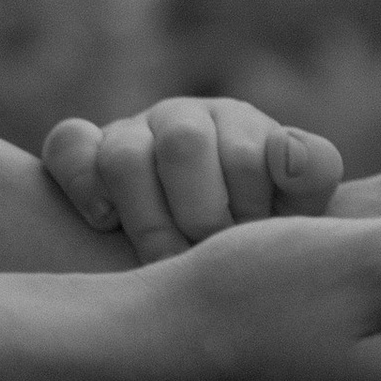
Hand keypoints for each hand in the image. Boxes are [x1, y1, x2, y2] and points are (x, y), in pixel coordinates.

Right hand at [43, 99, 344, 260]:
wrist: (202, 254)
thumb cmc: (254, 235)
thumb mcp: (299, 210)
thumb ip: (311, 173)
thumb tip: (284, 155)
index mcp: (245, 128)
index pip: (251, 154)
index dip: (250, 208)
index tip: (254, 242)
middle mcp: (188, 119)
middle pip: (184, 143)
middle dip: (199, 217)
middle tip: (206, 258)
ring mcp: (133, 131)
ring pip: (125, 155)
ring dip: (146, 219)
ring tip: (161, 260)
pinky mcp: (85, 150)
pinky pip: (70, 145)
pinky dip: (84, 183)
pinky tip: (105, 222)